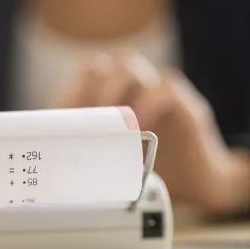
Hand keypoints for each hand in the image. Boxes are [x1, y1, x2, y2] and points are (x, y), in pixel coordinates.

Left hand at [57, 54, 249, 214]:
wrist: (200, 182)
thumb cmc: (150, 175)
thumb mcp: (112, 171)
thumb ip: (86, 164)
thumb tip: (49, 179)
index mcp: (107, 105)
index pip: (80, 80)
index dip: (68, 94)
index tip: (59, 124)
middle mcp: (128, 93)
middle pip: (99, 67)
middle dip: (86, 90)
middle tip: (84, 124)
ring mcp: (153, 94)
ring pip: (128, 66)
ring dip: (112, 91)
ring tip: (109, 124)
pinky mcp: (183, 103)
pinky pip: (167, 86)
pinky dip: (150, 102)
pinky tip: (142, 129)